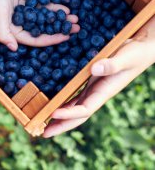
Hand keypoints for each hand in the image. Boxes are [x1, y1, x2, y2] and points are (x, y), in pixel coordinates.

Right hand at [0, 0, 78, 50]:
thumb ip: (3, 33)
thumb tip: (13, 49)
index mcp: (10, 30)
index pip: (34, 39)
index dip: (51, 39)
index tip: (67, 36)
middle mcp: (16, 23)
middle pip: (41, 29)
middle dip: (59, 29)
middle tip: (76, 27)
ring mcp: (21, 11)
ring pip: (43, 17)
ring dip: (58, 18)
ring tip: (74, 18)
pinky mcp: (24, 0)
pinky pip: (41, 6)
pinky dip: (52, 7)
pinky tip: (64, 7)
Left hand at [44, 16, 154, 136]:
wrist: (140, 49)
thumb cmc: (135, 54)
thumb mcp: (125, 57)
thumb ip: (111, 64)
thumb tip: (94, 69)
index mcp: (106, 91)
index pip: (85, 108)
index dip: (69, 113)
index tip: (53, 114)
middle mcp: (99, 93)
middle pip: (78, 114)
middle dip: (62, 124)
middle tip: (43, 133)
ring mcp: (95, 88)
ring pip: (76, 106)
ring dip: (61, 116)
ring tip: (43, 122)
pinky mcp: (92, 81)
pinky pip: (77, 94)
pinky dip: (65, 101)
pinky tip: (54, 104)